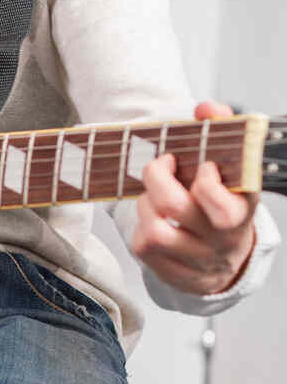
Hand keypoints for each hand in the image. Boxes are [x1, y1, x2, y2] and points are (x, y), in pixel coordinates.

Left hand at [132, 102, 258, 294]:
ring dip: (145, 206)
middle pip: (175, 207)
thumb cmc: (222, 201)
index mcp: (243, 208)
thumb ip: (221, 131)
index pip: (224, 201)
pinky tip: (153, 220)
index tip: (201, 166)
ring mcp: (199, 260)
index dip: (205, 181)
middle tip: (161, 166)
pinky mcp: (175, 274)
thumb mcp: (230, 166)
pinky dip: (140, 228)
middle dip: (156, 178)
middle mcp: (224, 238)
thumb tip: (205, 108)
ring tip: (154, 198)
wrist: (226, 258)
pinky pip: (144, 248)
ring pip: (155, 231)